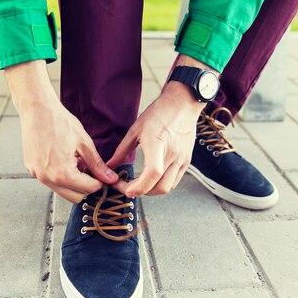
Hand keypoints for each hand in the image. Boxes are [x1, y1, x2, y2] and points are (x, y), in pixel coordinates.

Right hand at [5, 61, 118, 202]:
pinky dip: (60, 177)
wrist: (37, 109)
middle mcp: (47, 178)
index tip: (103, 174)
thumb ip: (97, 165)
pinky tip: (64, 160)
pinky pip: (50, 181)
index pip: (88, 189)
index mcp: (62, 173)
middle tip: (91, 170)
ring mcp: (37, 175)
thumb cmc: (61, 123)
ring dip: (73, 183)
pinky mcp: (32, 169)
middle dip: (86, 187)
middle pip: (75, 197)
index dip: (100, 182)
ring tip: (77, 163)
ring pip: (62, 191)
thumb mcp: (84, 143)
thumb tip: (110, 179)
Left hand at [107, 81, 204, 196]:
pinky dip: (162, 185)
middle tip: (128, 187)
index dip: (139, 187)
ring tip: (140, 185)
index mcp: (157, 144)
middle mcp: (172, 154)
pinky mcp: (187, 161)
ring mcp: (181, 159)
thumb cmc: (158, 114)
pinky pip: (175, 181)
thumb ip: (122, 151)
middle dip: (141, 192)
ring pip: (168, 187)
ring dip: (152, 191)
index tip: (126, 189)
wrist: (182, 104)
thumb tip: (110, 166)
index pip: (152, 173)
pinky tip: (152, 179)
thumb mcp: (135, 130)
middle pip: (159, 187)